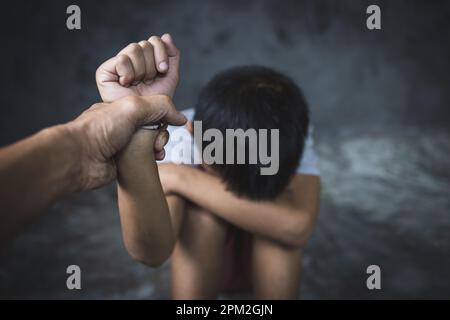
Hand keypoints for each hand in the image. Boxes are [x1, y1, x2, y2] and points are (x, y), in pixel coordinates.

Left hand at [67, 95, 185, 189]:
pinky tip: (153, 159)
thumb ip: (160, 106)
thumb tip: (180, 117)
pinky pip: (147, 158)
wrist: (80, 158)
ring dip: (159, 146)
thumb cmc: (99, 129)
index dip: (164, 114)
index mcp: (123, 108)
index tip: (170, 121)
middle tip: (157, 139)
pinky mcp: (125, 161)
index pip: (152, 107)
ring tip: (155, 151)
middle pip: (155, 126)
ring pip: (153, 143)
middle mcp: (124, 124)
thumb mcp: (133, 107)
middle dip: (162, 133)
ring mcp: (124, 143)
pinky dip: (154, 158)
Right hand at [96, 34, 179, 101]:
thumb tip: (166, 36)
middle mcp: (132, 60)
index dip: (162, 54)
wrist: (143, 120)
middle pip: (146, 44)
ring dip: (141, 70)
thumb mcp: (170, 77)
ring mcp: (118, 64)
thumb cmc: (155, 103)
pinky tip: (125, 84)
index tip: (162, 71)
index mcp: (147, 60)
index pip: (155, 41)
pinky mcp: (105, 70)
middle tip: (147, 81)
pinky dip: (128, 73)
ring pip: (134, 48)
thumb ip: (172, 55)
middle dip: (152, 66)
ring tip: (137, 83)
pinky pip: (122, 59)